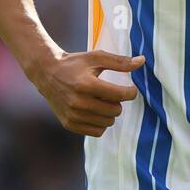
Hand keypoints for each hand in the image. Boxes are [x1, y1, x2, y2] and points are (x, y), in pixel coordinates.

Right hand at [25, 48, 143, 136]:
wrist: (46, 73)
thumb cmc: (74, 64)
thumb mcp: (96, 57)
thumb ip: (120, 62)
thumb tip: (142, 61)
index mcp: (86, 85)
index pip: (119, 95)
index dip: (131, 92)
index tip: (131, 89)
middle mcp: (79, 102)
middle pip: (115, 111)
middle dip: (118, 102)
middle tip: (112, 94)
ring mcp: (73, 115)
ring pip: (107, 122)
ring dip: (109, 113)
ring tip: (102, 101)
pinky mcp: (69, 124)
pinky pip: (96, 131)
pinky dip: (100, 123)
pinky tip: (95, 111)